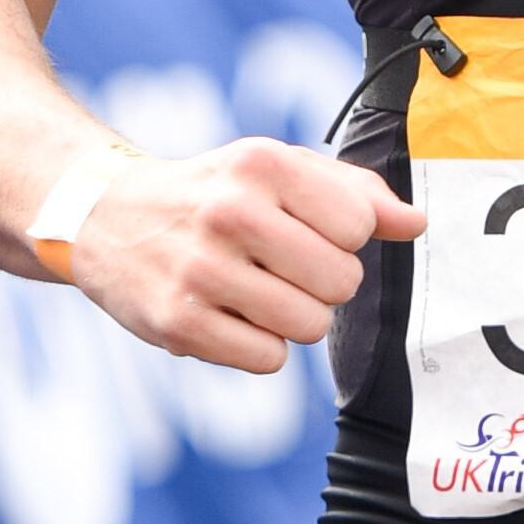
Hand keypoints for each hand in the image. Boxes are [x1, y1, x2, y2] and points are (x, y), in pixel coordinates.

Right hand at [64, 137, 426, 374]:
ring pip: (309, 326)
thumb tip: (417, 224)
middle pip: (341, 282)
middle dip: (323, 283)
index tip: (306, 230)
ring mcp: (201, 270)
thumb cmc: (212, 192)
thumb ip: (354, 193)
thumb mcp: (277, 169)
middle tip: (282, 267)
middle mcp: (230, 211)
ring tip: (256, 292)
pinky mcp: (179, 324)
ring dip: (294, 318)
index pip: (359, 225)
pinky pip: (268, 360)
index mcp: (262, 163)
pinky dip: (260, 347)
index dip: (343, 237)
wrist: (106, 217)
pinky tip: (230, 317)